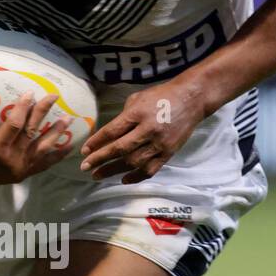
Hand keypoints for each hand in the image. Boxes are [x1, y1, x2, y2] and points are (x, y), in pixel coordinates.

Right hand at [0, 91, 71, 187]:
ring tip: (68, 119)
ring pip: (42, 149)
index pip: (14, 125)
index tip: (30, 93)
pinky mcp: (22, 175)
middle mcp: (10, 163)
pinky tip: (68, 146)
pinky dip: (56, 156)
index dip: (23, 108)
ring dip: (56, 133)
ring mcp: (18, 170)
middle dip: (43, 113)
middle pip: (32, 133)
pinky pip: (43, 165)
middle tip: (53, 96)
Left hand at [79, 80, 205, 183]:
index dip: (96, 142)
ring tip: (98, 175)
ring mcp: (159, 143)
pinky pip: (150, 169)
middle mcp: (148, 129)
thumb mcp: (138, 98)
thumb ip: (124, 116)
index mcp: (138, 113)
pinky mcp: (168, 153)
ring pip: (133, 162)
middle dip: (100, 159)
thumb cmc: (162, 96)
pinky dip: (136, 177)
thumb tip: (108, 134)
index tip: (84, 152)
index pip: (112, 131)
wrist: (192, 100)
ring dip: (113, 171)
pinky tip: (123, 180)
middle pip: (120, 149)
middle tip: (85, 168)